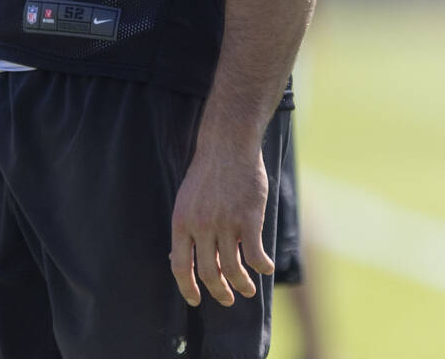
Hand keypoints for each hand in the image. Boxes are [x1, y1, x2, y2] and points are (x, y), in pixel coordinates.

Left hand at [169, 139, 273, 307]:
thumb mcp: (186, 200)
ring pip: (233, 269)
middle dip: (219, 292)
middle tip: (227, 299)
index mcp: (181, 221)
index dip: (187, 288)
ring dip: (242, 285)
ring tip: (247, 290)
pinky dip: (262, 267)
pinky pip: (256, 255)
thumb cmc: (207, 173)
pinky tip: (266, 268)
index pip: (180, 266)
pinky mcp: (248, 218)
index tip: (195, 301)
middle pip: (209, 273)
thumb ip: (186, 229)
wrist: (227, 144)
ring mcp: (225, 222)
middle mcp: (201, 225)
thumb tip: (178, 260)